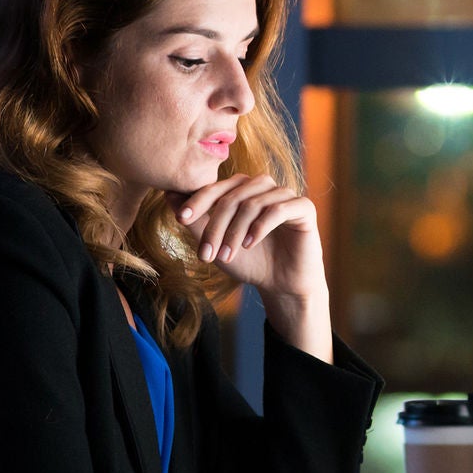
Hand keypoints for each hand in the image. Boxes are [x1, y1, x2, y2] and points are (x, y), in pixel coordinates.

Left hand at [172, 174, 326, 303]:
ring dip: (235, 231)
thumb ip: (196, 220)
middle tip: (205, 254)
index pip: (217, 187)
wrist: (282, 285)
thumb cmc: (249, 262)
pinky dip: (260, 226)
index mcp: (243, 189)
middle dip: (215, 226)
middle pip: (233, 196)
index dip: (197, 200)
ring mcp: (285, 195)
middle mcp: (264, 187)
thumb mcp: (216, 243)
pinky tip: (250, 245)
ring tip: (226, 256)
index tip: (180, 218)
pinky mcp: (304, 208)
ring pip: (253, 203)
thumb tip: (168, 194)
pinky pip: (279, 209)